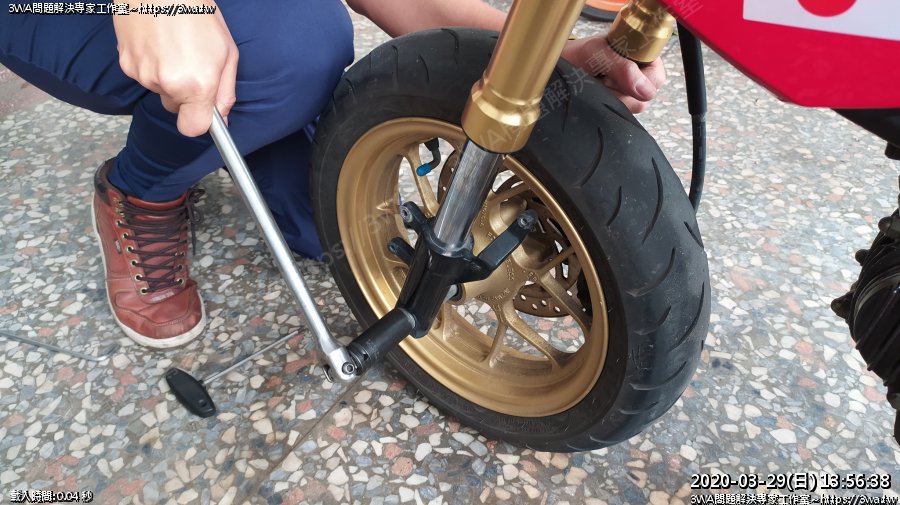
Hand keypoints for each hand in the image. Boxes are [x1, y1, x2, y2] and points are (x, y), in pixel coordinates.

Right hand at [113, 1, 237, 136]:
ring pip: (158, 89)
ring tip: (173, 46)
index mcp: (196, 85)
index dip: (199, 122)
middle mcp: (167, 84)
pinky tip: (157, 43)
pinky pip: (142, 75)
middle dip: (184, 95)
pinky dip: (150, 64)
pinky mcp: (125, 63)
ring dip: (166, 76)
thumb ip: (225, 90)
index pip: (192, 129)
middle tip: (190, 64)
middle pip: (175, 108)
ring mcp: (142, 74)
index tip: (204, 111)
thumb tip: (221, 117)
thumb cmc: (198, 14)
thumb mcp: (227, 52)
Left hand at [562, 35, 665, 113]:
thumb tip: (647, 91)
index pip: (657, 78)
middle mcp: (640, 76)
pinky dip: (606, 104)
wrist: (562, 67)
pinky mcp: (619, 106)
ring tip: (599, 83)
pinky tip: (598, 93)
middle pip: (646, 97)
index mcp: (643, 57)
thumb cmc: (580, 54)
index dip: (640, 80)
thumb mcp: (597, 52)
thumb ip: (622, 68)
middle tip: (604, 77)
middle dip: (621, 90)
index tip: (616, 72)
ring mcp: (629, 93)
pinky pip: (619, 114)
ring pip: (633, 107)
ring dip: (612, 97)